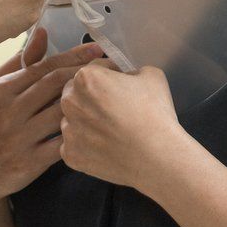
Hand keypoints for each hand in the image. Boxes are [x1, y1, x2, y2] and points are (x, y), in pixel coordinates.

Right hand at [0, 29, 103, 216]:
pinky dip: (78, 135)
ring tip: (107, 95)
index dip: (74, 56)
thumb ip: (20, 62)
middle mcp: (9, 111)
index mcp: (2, 89)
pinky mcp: (28, 163)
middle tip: (110, 68)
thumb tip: (41, 31)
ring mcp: (18, 138)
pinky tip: (94, 127)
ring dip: (85, 103)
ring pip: (60, 113)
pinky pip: (60, 145)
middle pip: (55, 84)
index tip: (97, 49)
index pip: (44, 66)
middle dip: (85, 74)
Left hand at [60, 64, 182, 190]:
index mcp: (86, 78)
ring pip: (72, 118)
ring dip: (86, 120)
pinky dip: (86, 144)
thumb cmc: (155, 114)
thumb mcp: (150, 74)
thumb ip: (129, 71)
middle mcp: (70, 102)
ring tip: (110, 129)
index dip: (109, 74)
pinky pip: (74, 143)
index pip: (93, 68)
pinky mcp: (70, 155)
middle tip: (113, 107)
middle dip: (91, 96)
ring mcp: (68, 131)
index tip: (120, 84)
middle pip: (76, 93)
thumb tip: (124, 79)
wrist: (158, 158)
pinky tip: (105, 146)